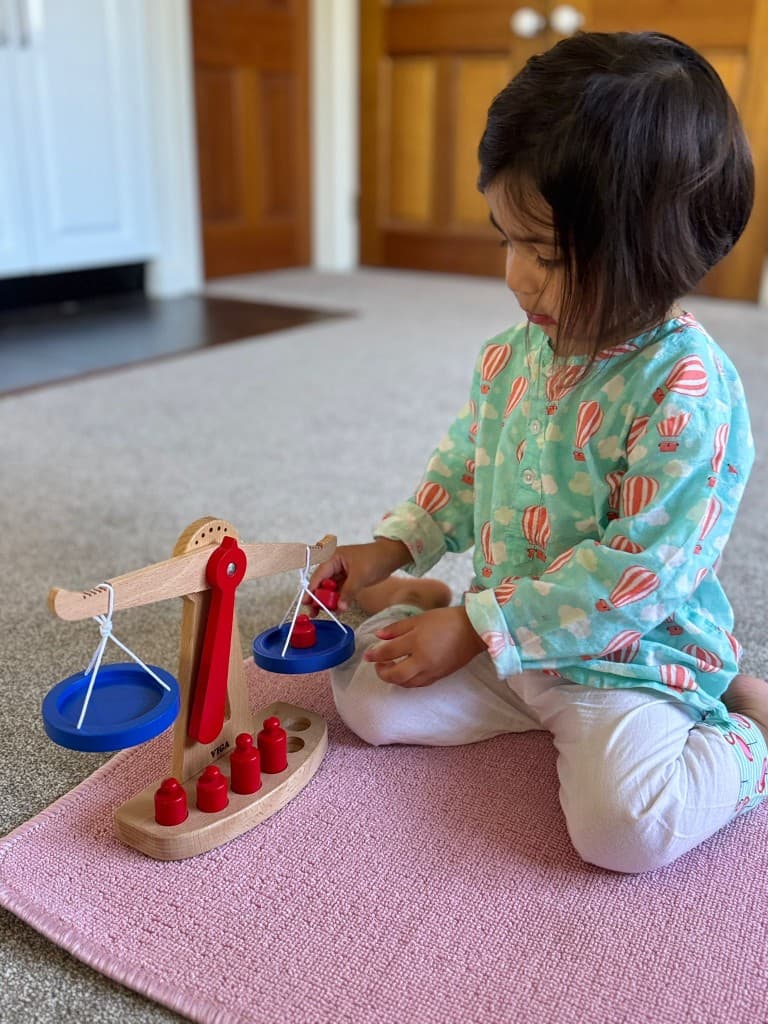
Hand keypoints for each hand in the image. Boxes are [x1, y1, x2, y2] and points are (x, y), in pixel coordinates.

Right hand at [303, 539, 408, 612]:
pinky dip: (338, 599)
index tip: (307, 602)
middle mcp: (334, 564)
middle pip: (321, 583)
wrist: (391, 557)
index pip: (319, 575)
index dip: (312, 589)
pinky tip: (337, 609)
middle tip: (313, 611)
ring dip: (327, 600)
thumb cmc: (375, 559)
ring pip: (329, 588)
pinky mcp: (348, 579)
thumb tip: (340, 607)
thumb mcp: (360, 576)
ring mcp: (341, 572)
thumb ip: (348, 592)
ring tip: (323, 613)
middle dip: (317, 597)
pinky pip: (339, 591)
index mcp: (333, 557)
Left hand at [363, 606, 485, 686]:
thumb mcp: (419, 619)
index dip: (375, 654)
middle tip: (377, 665)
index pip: (389, 652)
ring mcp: (431, 671)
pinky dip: (407, 681)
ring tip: (389, 669)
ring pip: (406, 683)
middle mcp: (422, 661)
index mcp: (416, 642)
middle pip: (396, 675)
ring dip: (394, 679)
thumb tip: (378, 636)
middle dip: (382, 672)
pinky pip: (418, 684)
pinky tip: (405, 674)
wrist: (473, 630)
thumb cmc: (446, 620)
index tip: (368, 655)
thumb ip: (397, 628)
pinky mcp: (439, 676)